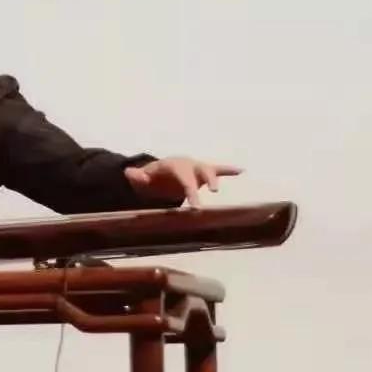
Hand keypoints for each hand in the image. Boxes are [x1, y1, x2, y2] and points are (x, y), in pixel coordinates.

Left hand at [124, 157, 242, 208]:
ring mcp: (196, 168)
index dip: (189, 190)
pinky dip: (229, 170)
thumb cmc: (152, 179)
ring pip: (209, 169)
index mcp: (173, 166)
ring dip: (216, 177)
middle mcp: (187, 164)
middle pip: (199, 169)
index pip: (182, 177)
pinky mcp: (203, 173)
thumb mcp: (142, 179)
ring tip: (222, 187)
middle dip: (206, 180)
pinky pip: (218, 169)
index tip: (195, 207)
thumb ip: (137, 177)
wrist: (159, 173)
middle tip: (212, 193)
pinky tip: (242, 171)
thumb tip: (129, 173)